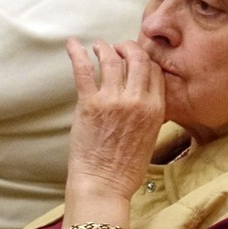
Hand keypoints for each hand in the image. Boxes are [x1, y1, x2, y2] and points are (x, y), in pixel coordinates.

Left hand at [61, 39, 164, 224]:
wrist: (104, 184)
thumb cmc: (125, 168)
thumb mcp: (149, 137)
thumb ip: (148, 113)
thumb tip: (141, 96)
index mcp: (155, 109)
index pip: (154, 71)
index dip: (145, 60)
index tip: (135, 58)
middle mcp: (137, 100)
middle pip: (137, 59)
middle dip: (127, 48)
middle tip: (118, 48)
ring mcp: (112, 100)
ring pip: (111, 60)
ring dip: (104, 48)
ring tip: (98, 46)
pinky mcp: (89, 104)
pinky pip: (83, 70)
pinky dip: (76, 53)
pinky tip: (72, 44)